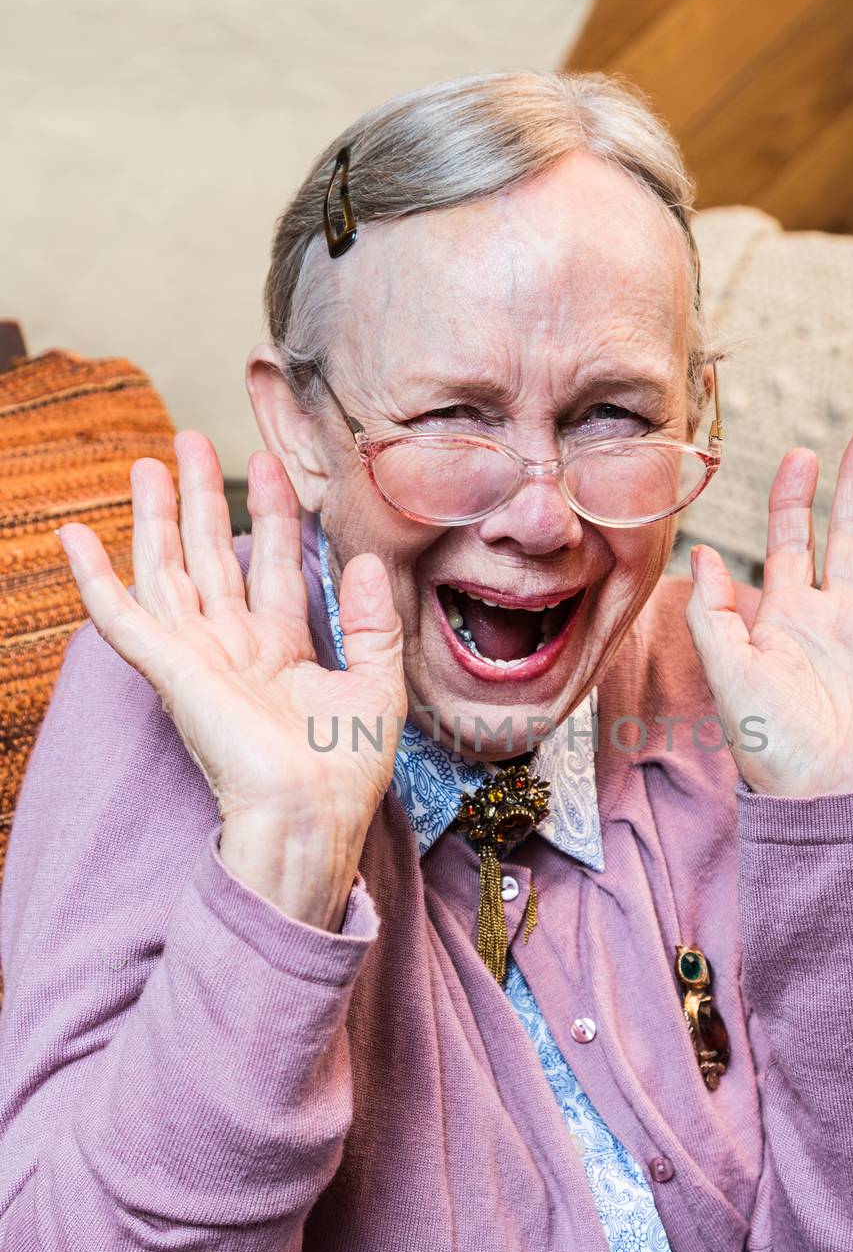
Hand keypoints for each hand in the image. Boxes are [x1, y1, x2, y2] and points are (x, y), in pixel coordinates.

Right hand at [55, 431, 405, 922]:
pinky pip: (122, 618)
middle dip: (203, 497)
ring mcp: (199, 657)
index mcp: (284, 650)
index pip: (275, 564)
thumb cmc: (345, 768)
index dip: (274, 514)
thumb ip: (372, 622)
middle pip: (213, 555)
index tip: (274, 464)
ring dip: (155, 517)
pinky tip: (74, 536)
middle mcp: (236, 647)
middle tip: (191, 438)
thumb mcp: (378, 685)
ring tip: (147, 464)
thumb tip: (364, 560)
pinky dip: (94, 578)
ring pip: (168, 570)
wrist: (312, 813)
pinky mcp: (171, 669)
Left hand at [685, 423, 852, 797]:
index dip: (794, 498)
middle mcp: (836, 620)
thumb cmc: (772, 750)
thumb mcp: (729, 677)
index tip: (800, 454)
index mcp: (786, 619)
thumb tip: (700, 551)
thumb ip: (714, 615)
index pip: (791, 542)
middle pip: (852, 536)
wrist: (828, 802)